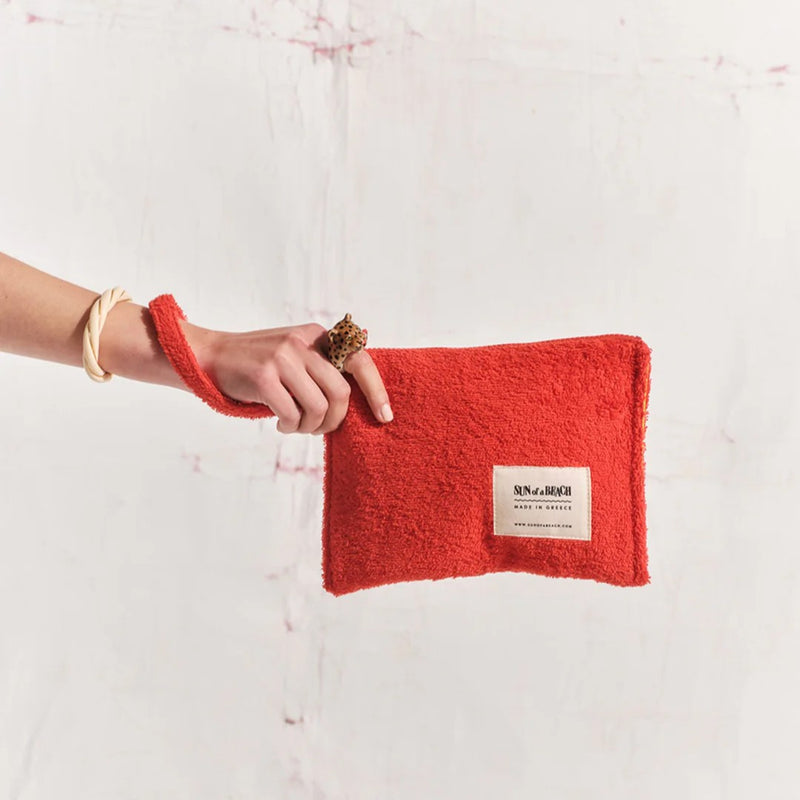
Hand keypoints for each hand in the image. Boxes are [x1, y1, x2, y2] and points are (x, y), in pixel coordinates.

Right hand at [183, 321, 391, 434]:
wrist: (212, 356)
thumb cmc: (260, 365)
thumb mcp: (296, 355)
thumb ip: (323, 370)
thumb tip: (356, 404)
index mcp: (317, 335)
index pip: (360, 361)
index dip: (376, 391)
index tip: (385, 417)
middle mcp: (303, 342)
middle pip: (340, 394)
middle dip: (334, 421)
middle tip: (319, 429)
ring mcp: (283, 357)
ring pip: (318, 408)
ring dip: (310, 427)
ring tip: (296, 425)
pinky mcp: (264, 376)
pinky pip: (292, 415)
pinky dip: (290, 427)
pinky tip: (280, 423)